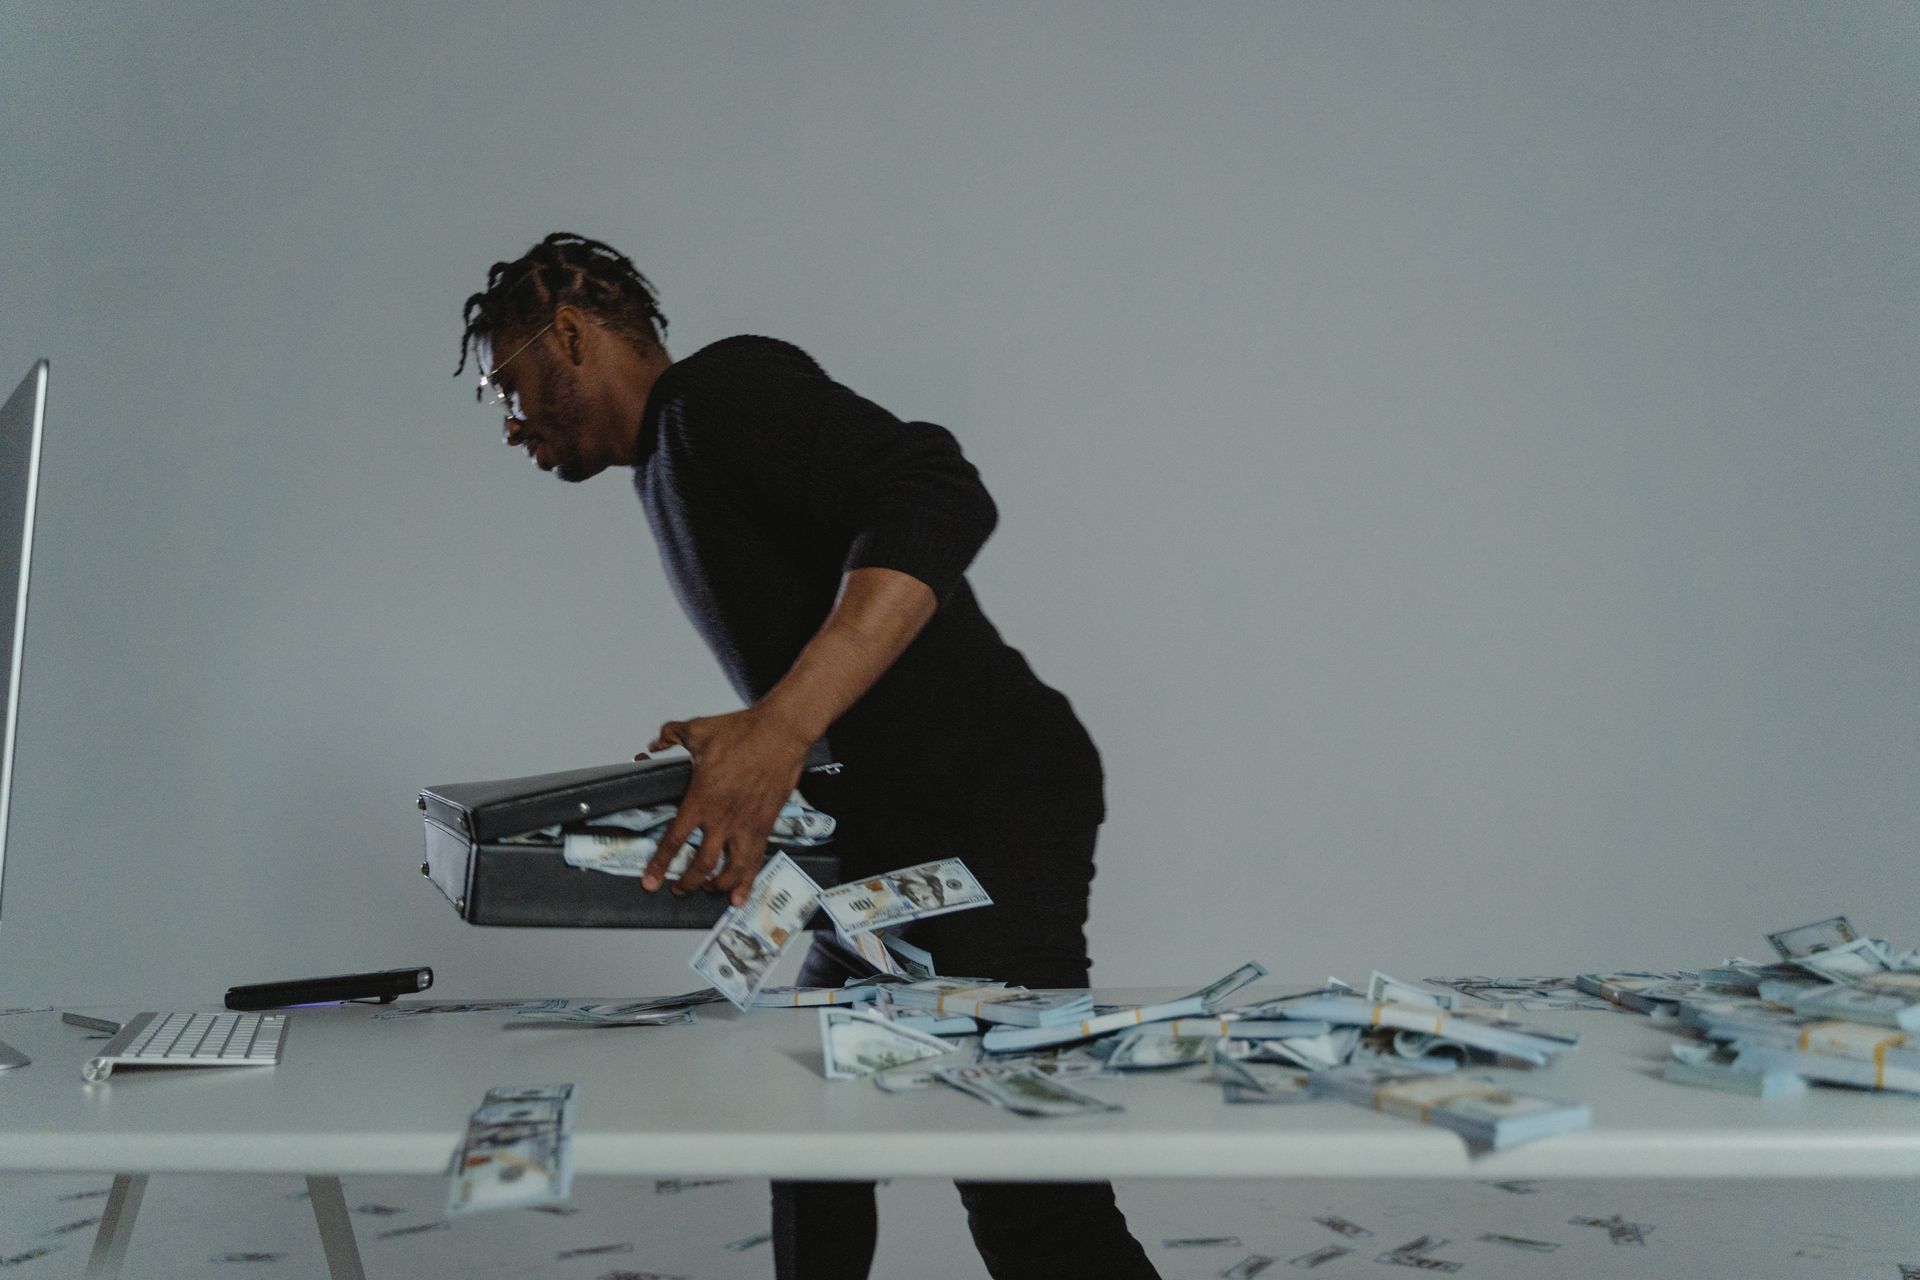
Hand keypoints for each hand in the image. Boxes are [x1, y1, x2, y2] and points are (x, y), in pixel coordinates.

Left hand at [636, 706, 812, 906]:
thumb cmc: (744, 732)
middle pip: (701, 864)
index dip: (659, 863)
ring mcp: (746, 824)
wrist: (781, 732)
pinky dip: (747, 882)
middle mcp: (722, 818)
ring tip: (707, 889)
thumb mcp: (698, 730)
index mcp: (701, 798)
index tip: (650, 880)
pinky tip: (741, 895)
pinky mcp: (765, 825)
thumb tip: (655, 743)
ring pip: (730, 870)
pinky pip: (755, 860)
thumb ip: (671, 737)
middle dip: (686, 882)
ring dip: (716, 886)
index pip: (675, 840)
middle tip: (678, 888)